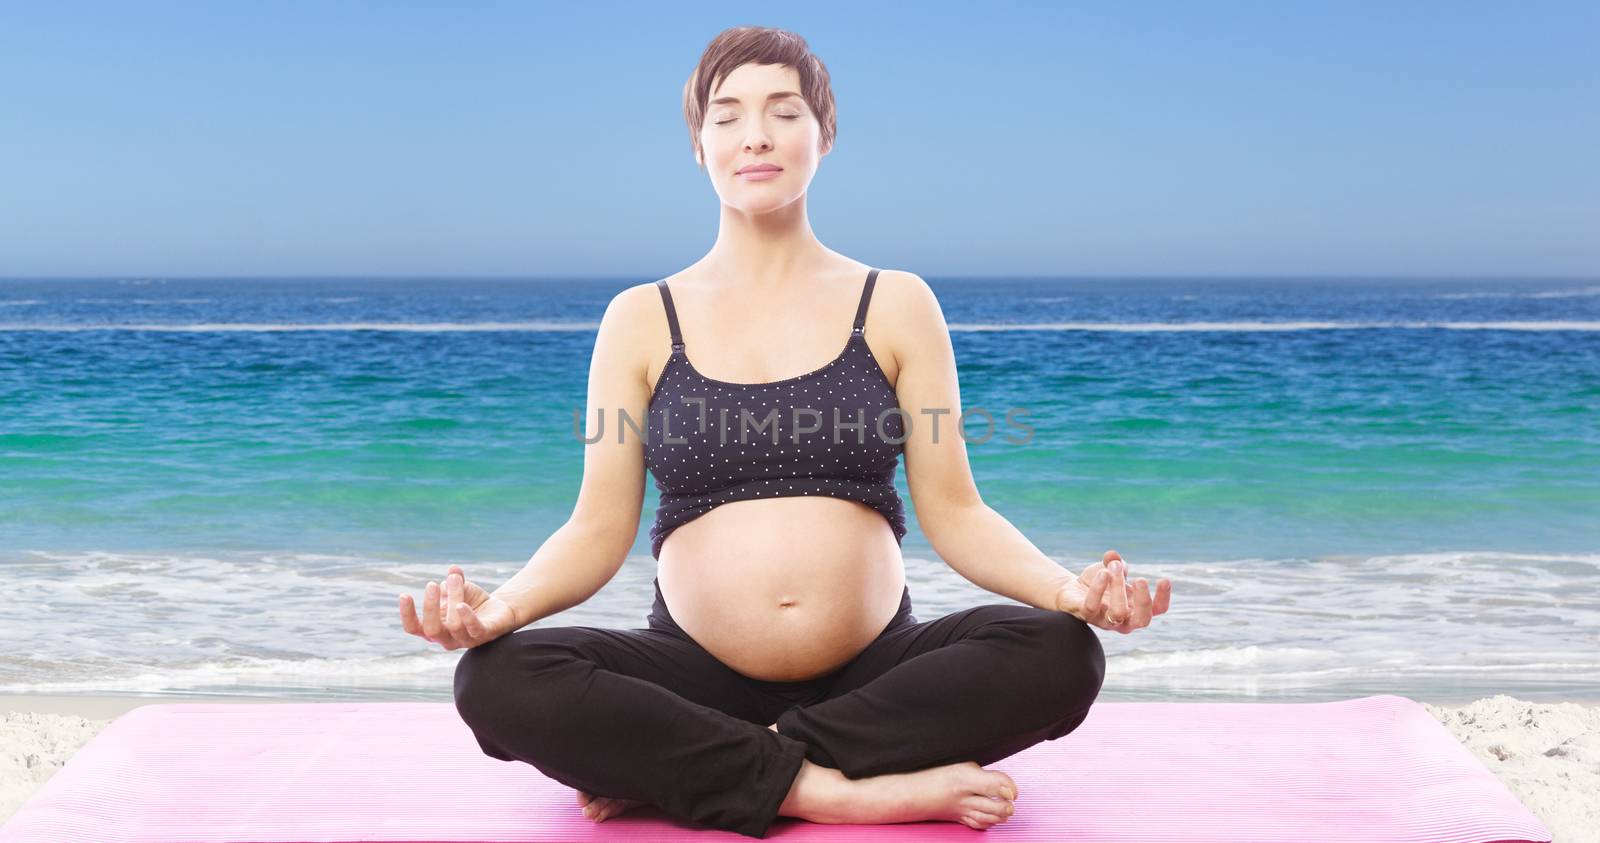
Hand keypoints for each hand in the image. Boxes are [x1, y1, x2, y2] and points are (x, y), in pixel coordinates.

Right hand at [398, 565, 519, 649]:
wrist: (500, 610)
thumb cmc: (472, 602)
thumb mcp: (459, 589)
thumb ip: (453, 581)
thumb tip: (453, 570)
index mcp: (435, 629)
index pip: (414, 628)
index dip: (407, 614)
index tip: (404, 594)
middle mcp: (447, 639)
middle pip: (431, 630)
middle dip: (429, 607)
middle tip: (432, 584)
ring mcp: (465, 640)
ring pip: (454, 625)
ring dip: (453, 598)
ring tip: (455, 579)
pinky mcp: (484, 635)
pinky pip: (474, 629)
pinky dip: (467, 617)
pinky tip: (462, 605)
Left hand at [1055, 550, 1171, 633]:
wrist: (1071, 591)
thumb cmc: (1098, 582)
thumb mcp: (1109, 569)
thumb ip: (1116, 563)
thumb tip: (1114, 556)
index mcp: (1135, 608)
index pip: (1157, 610)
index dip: (1163, 598)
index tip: (1164, 579)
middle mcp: (1123, 619)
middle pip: (1142, 620)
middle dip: (1143, 600)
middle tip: (1141, 579)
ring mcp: (1105, 620)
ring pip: (1118, 613)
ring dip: (1118, 588)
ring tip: (1114, 567)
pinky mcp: (1086, 615)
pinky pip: (1092, 606)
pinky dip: (1098, 588)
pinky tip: (1102, 573)